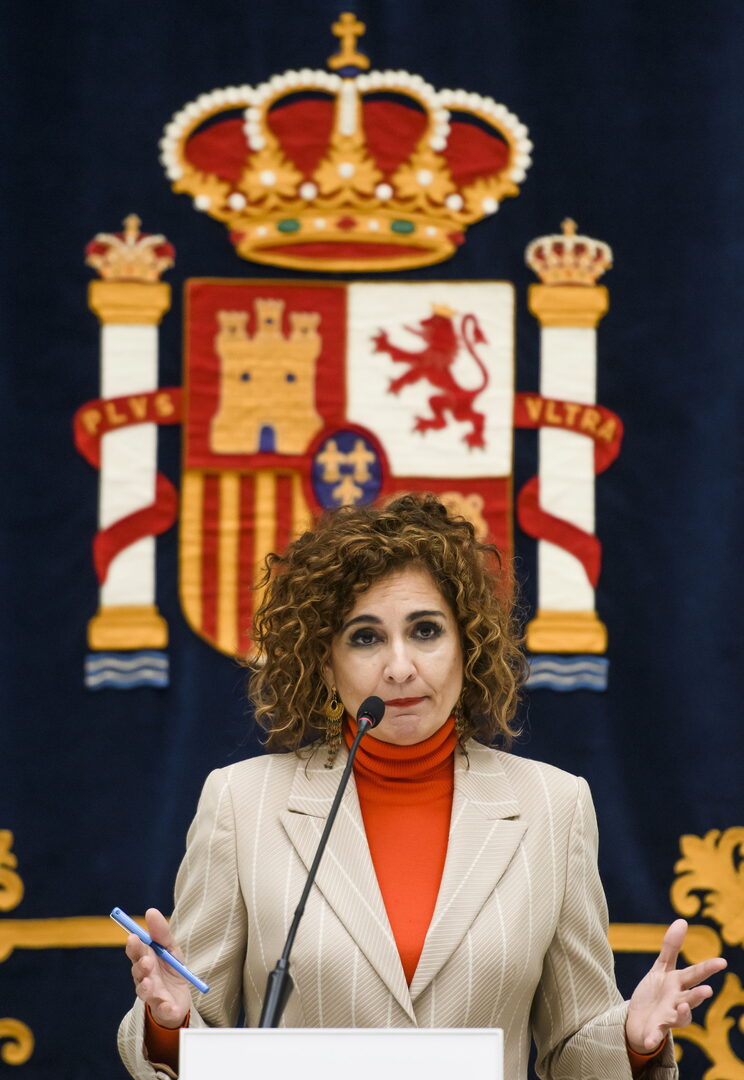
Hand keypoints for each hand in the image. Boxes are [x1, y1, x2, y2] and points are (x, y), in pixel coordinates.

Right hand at [125, 908, 191, 1029]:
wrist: (180, 999)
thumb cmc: (171, 970)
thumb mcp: (170, 949)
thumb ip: (161, 932)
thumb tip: (150, 911)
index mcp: (145, 961)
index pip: (135, 952)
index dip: (134, 945)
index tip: (133, 937)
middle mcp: (144, 978)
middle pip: (138, 971)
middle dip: (141, 965)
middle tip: (146, 960)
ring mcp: (151, 994)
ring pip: (145, 990)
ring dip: (147, 986)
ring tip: (150, 981)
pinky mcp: (162, 1009)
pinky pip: (162, 1009)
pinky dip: (165, 1008)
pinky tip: (170, 1007)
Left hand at [625, 918, 726, 1052]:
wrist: (641, 1019)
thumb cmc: (656, 992)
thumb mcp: (661, 968)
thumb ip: (671, 947)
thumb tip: (683, 920)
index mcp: (678, 984)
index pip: (694, 974)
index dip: (707, 968)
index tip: (721, 962)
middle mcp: (677, 1001)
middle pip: (689, 997)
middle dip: (698, 995)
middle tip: (707, 991)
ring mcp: (667, 1017)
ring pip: (677, 1017)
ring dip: (681, 1014)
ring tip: (680, 1009)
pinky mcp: (655, 1030)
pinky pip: (654, 1036)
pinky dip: (652, 1039)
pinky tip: (648, 1041)